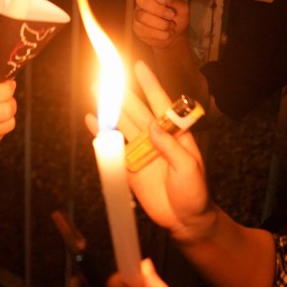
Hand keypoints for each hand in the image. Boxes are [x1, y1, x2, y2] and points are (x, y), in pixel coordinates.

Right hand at [84, 61, 214, 243]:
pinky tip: (92, 121)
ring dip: (110, 109)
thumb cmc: (194, 193)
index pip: (161, 104)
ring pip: (123, 125)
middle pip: (136, 110)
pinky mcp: (129, 168)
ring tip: (96, 92)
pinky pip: (113, 148)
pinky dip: (102, 135)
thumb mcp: (189, 168)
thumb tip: (152, 127)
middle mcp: (156, 137)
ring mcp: (141, 151)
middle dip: (122, 93)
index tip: (139, 66)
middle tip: (107, 77)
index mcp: (175, 133)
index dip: (149, 85)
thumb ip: (171, 147)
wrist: (184, 220)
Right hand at [133, 0, 189, 49]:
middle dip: (158, 9)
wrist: (175, 36)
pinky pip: (145, 30)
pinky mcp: (137, 29)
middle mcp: (142, 2)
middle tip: (171, 15)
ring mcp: (138, 15)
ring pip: (143, 16)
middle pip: (141, 0)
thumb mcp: (182, 10)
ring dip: (161, 23)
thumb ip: (176, 2)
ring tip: (172, 26)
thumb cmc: (177, 18)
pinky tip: (167, 33)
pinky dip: (160, 34)